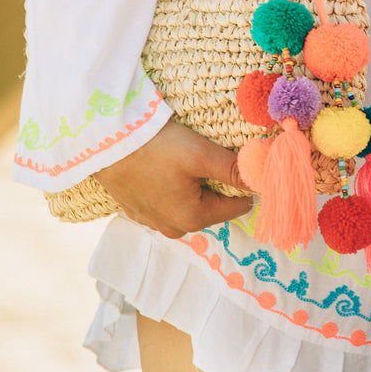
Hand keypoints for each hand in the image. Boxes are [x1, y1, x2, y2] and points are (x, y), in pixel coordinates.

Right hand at [95, 118, 252, 237]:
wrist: (104, 143)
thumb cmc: (157, 147)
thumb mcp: (202, 155)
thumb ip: (235, 170)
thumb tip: (266, 179)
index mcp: (193, 219)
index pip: (238, 206)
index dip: (246, 183)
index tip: (246, 161)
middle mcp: (172, 228)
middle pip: (213, 207)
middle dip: (220, 185)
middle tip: (217, 155)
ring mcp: (151, 221)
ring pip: (190, 205)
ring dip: (196, 186)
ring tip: (191, 159)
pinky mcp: (135, 209)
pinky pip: (166, 202)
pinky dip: (173, 188)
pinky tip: (168, 168)